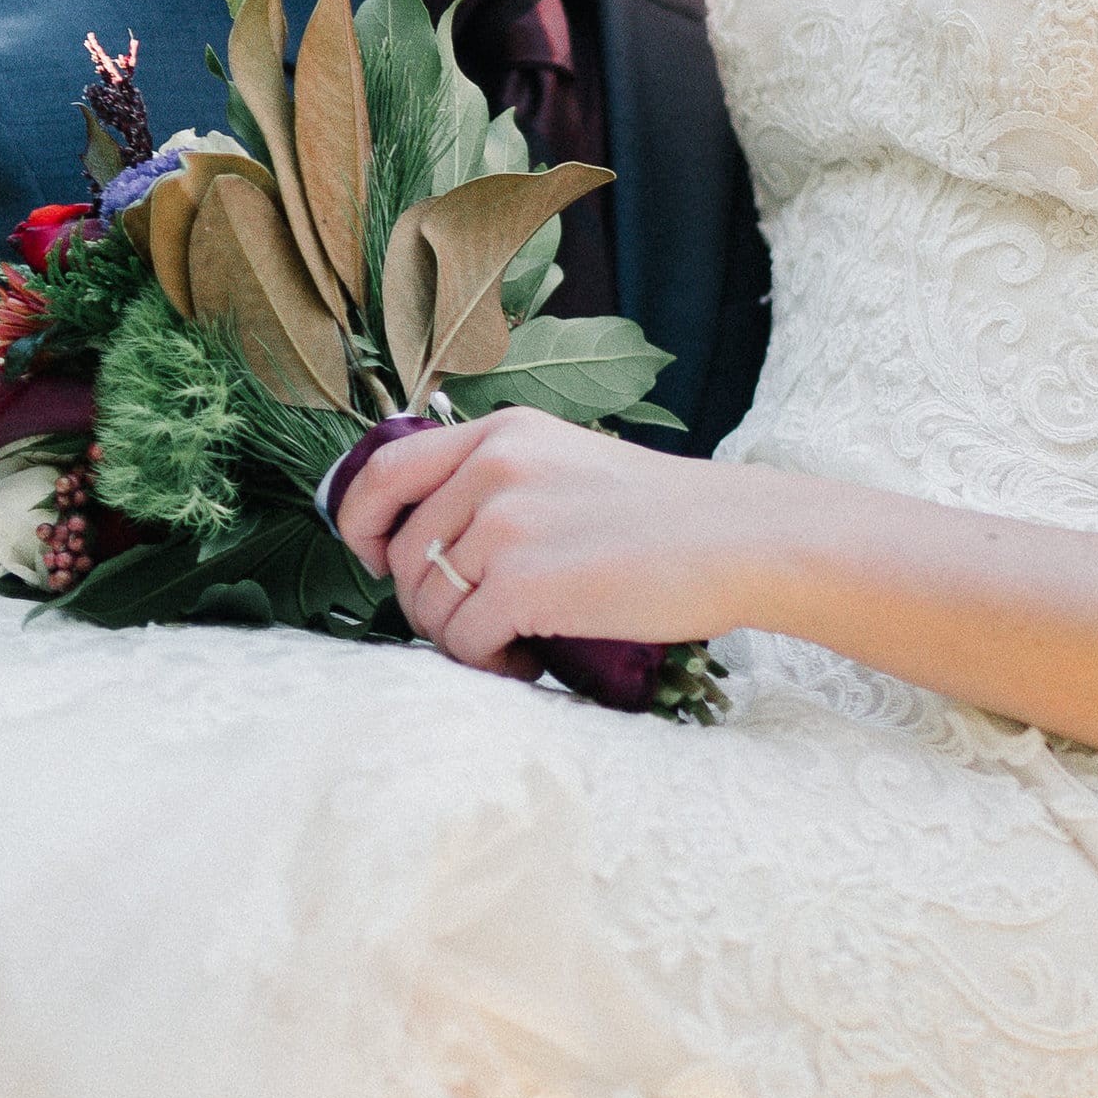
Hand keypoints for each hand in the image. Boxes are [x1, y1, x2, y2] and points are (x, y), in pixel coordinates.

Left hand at [336, 410, 768, 669]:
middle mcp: (492, 467)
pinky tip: (528, 663)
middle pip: (402, 554)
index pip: (384, 469)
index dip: (359, 522)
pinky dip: (488, 665)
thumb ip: (498, 482)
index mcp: (500, 432)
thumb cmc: (663, 517)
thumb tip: (430, 542)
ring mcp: (505, 523)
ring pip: (429, 605)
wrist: (738, 539)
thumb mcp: (567, 464)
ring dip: (460, 641)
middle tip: (479, 625)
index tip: (376, 559)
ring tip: (513, 648)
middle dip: (427, 603)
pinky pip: (464, 641)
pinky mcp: (525, 582)